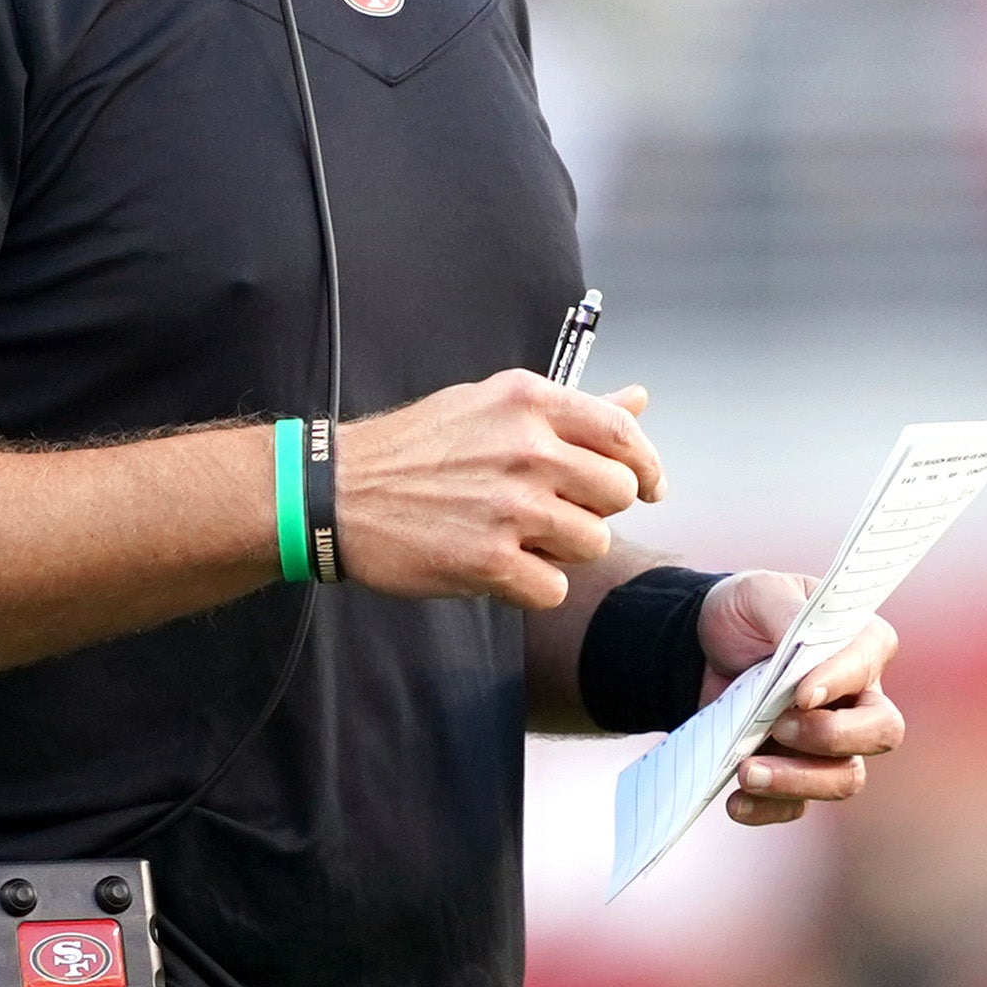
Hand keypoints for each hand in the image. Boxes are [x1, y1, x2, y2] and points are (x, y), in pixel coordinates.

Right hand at [335, 372, 666, 611]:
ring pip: (593, 544)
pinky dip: (532, 586)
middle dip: (597, 510)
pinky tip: (500, 567)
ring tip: (520, 538)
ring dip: (564, 551)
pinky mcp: (488, 561)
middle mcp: (526, 448)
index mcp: (529, 402)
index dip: (647, 466)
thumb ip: (571, 409)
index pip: (624, 433)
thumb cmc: (416, 448)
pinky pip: (554, 588)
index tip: (649, 487)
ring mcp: (509, 506)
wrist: (337, 492)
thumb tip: (639, 399)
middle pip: (620, 494)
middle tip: (558, 514)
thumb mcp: (490, 405)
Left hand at [698, 571, 902, 825]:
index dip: (840, 681)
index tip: (800, 694)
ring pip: (844, 778)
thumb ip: (785, 611)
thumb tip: (803, 647)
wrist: (697, 650)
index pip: (868, 664)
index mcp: (860, 644)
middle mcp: (859, 698)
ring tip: (746, 772)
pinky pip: (797, 805)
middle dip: (832, 737)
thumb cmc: (744, 613)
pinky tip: (735, 801)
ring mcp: (831, 743)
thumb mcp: (758, 592)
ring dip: (797, 782)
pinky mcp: (796, 772)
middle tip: (779, 725)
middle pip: (882, 732)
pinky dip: (768, 808)